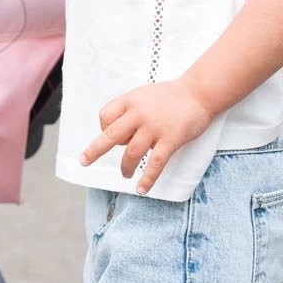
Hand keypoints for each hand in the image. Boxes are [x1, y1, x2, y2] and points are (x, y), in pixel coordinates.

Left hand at [78, 78, 213, 194]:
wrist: (198, 93)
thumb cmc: (170, 96)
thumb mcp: (143, 95)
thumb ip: (130, 112)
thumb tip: (119, 137)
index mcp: (130, 101)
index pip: (105, 116)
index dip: (104, 128)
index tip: (111, 136)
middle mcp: (139, 114)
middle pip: (111, 135)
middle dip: (95, 150)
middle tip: (84, 161)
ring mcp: (154, 128)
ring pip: (132, 153)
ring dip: (125, 167)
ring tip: (125, 174)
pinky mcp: (170, 140)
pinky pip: (155, 164)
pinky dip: (147, 179)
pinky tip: (141, 189)